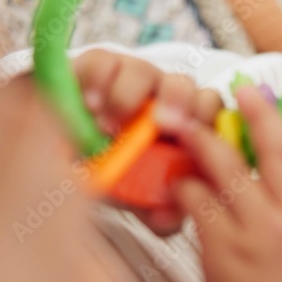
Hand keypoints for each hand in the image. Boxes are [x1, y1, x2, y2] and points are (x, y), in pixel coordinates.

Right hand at [73, 49, 222, 234]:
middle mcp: (166, 97)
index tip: (193, 147)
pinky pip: (106, 64)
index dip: (209, 126)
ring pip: (147, 72)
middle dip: (181, 103)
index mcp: (188, 126)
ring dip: (131, 96)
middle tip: (162, 125)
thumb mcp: (142, 198)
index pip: (214, 116)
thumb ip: (160, 211)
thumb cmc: (117, 171)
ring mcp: (136, 77)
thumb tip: (166, 218)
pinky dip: (99, 83)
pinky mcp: (101, 65)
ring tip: (108, 125)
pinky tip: (91, 106)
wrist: (67, 155)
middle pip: (190, 87)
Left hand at [174, 86, 281, 281]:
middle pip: (279, 151)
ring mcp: (259, 233)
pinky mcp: (223, 250)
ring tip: (186, 121)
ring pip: (230, 169)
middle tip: (240, 88)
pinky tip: (177, 179)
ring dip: (205, 139)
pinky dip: (185, 183)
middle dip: (259, 112)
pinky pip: (199, 201)